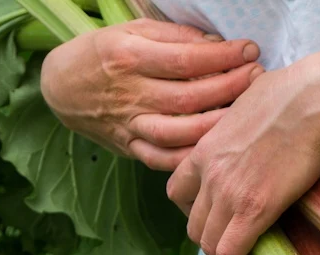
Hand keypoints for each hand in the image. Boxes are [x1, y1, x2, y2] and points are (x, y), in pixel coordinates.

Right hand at [40, 19, 262, 170]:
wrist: (63, 86)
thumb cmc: (103, 53)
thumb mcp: (133, 30)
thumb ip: (174, 37)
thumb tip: (215, 46)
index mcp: (130, 57)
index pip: (185, 59)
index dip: (222, 56)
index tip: (250, 50)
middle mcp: (130, 93)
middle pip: (188, 97)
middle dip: (229, 88)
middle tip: (257, 79)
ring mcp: (129, 124)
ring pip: (178, 132)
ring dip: (215, 125)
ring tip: (244, 114)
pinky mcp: (128, 145)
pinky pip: (161, 159)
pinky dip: (188, 158)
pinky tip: (214, 150)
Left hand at [167, 55, 319, 254]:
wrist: (317, 98)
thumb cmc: (293, 92)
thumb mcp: (245, 102)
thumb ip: (237, 122)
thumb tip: (250, 120)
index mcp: (204, 148)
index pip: (177, 192)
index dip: (192, 210)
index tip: (212, 217)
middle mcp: (209, 173)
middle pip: (192, 224)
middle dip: (208, 239)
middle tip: (230, 244)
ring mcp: (228, 193)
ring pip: (207, 243)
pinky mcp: (254, 209)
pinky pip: (229, 253)